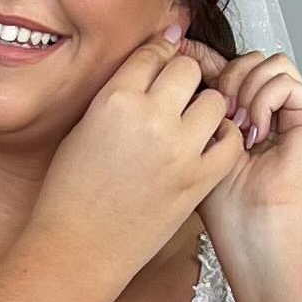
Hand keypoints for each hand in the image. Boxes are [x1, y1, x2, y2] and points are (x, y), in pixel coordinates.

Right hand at [31, 28, 245, 278]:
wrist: (78, 248)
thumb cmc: (70, 196)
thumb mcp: (82, 129)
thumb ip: (115, 97)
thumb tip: (144, 73)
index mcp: (114, 100)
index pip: (152, 53)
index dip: (159, 53)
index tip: (164, 55)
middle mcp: (151, 118)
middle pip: (188, 69)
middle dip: (182, 78)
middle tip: (174, 95)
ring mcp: (179, 150)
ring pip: (215, 101)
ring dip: (204, 107)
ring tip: (190, 123)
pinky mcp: (199, 180)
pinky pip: (231, 142)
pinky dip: (223, 139)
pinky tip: (206, 145)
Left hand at [173, 37, 301, 227]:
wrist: (256, 232)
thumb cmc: (227, 205)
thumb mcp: (198, 141)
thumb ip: (197, 102)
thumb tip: (182, 55)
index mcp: (242, 113)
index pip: (227, 66)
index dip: (204, 58)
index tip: (182, 57)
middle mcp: (269, 109)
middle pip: (248, 58)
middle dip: (226, 76)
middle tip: (219, 116)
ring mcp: (292, 112)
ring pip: (268, 62)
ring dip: (245, 88)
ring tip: (237, 127)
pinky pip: (286, 80)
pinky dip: (264, 99)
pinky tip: (255, 132)